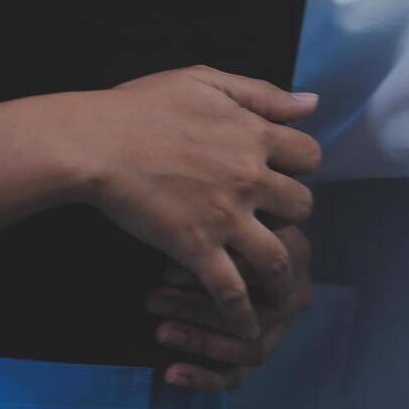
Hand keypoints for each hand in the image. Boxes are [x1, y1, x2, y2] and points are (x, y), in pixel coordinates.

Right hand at [70, 66, 320, 339]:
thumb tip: (313, 103)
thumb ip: (262, 94)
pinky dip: (242, 315)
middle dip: (295, 217)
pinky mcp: (196, 248)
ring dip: (283, 278)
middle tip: (278, 225)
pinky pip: (231, 291)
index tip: (285, 174)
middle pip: (302, 207)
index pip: (309, 156)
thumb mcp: (205, 80)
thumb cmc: (142, 106)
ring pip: (278, 257)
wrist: (94, 143)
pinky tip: (247, 328)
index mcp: (254, 135)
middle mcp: (250, 178)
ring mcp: (225, 217)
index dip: (301, 166)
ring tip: (281, 293)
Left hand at [146, 225, 311, 390]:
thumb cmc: (218, 224)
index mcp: (294, 253)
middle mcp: (294, 295)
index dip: (218, 273)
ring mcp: (280, 329)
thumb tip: (176, 252)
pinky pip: (236, 376)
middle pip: (255, 310)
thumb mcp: (225, 217)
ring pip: (248, 347)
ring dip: (200, 341)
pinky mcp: (258, 353)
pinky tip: (171, 374)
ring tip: (161, 332)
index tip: (167, 272)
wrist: (219, 250)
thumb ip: (218, 230)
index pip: (262, 269)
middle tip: (154, 300)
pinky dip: (203, 377)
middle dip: (199, 308)